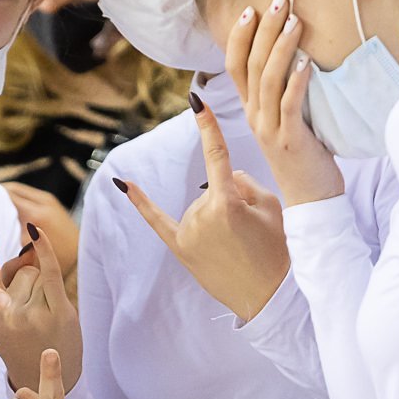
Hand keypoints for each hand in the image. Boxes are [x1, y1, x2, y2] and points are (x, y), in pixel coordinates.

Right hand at [0, 195, 80, 387]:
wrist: (45, 378)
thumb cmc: (21, 341)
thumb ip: (5, 283)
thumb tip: (26, 247)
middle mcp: (3, 313)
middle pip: (16, 267)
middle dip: (25, 279)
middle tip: (29, 314)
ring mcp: (30, 314)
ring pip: (35, 270)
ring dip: (42, 285)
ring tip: (43, 317)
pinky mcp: (56, 313)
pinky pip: (50, 271)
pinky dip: (44, 249)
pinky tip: (36, 232)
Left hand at [113, 96, 289, 319]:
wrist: (269, 297)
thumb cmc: (277, 251)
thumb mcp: (271, 208)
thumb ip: (247, 183)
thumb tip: (228, 173)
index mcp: (227, 201)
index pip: (217, 154)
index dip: (208, 126)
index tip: (196, 100)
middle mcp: (202, 215)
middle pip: (211, 190)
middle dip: (229, 204)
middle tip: (249, 234)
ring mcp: (188, 234)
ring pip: (198, 208)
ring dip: (215, 220)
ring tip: (236, 247)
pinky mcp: (180, 250)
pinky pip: (157, 221)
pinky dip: (140, 203)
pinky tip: (122, 183)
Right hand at [224, 0, 342, 206]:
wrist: (311, 203)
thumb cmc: (305, 160)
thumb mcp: (287, 123)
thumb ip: (283, 96)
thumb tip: (294, 62)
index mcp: (251, 112)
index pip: (235, 67)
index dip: (240, 37)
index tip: (250, 9)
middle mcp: (255, 118)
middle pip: (251, 66)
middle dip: (263, 30)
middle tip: (277, 0)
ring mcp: (270, 129)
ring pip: (268, 81)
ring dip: (281, 48)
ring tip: (294, 21)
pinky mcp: (290, 140)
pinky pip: (290, 105)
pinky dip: (297, 81)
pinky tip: (306, 61)